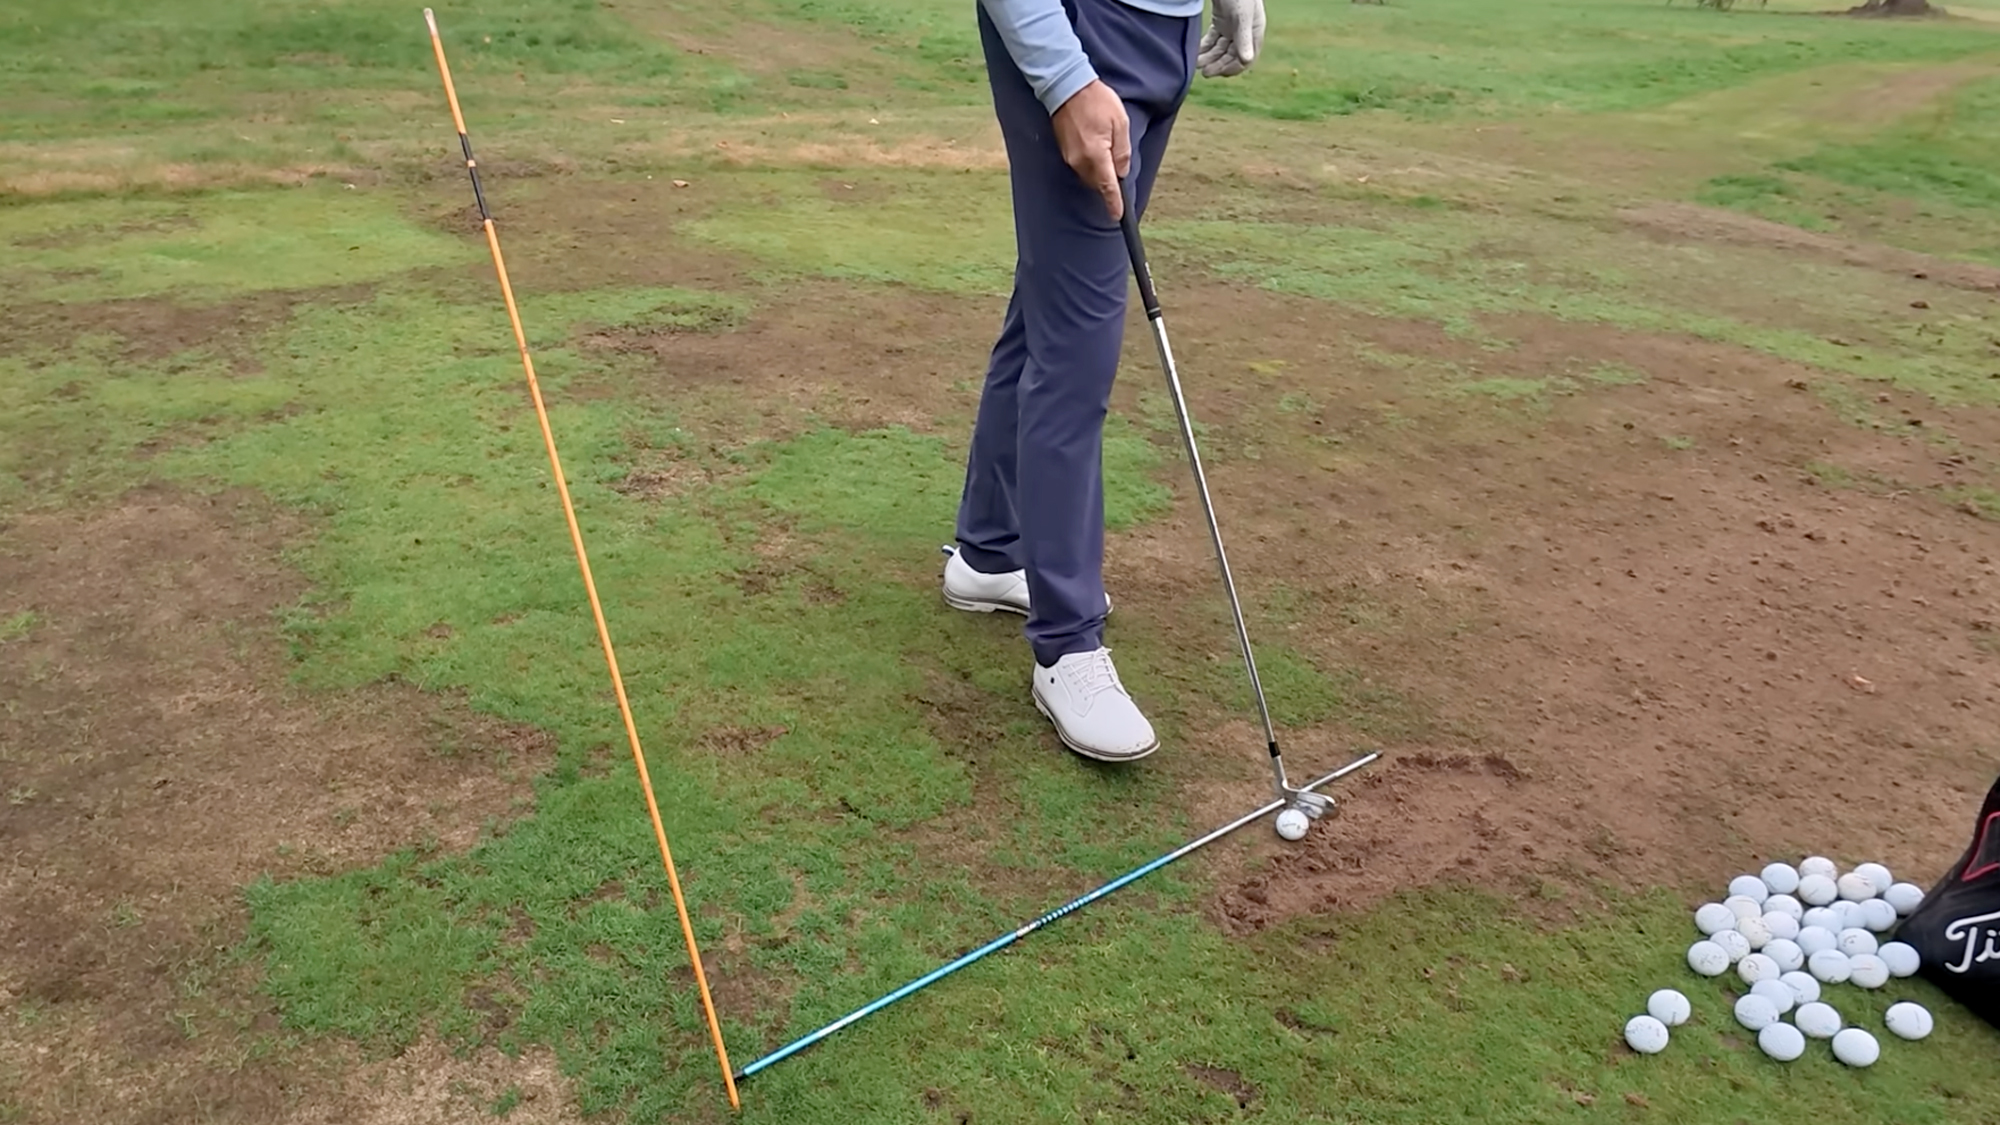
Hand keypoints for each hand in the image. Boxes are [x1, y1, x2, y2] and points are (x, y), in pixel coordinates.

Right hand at [1051, 79, 1130, 221]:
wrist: (1067, 86)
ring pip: (1088, 175)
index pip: (1107, 186)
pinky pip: (1079, 165)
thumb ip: (1122, 151)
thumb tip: (1121, 172)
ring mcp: (1069, 156)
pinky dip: (1089, 163)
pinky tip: (1094, 146)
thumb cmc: (1097, 101)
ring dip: (1099, 171)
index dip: (1113, 203)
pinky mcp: (1063, 150)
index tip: (1117, 216)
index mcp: (1096, 155)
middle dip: (1108, 181)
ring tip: (1106, 148)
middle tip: (1117, 163)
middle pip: (1097, 183)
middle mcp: (1080, 161)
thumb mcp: (1120, 123)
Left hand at [1198, 0, 1264, 77]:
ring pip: (1221, 49)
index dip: (1232, 68)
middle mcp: (1245, 32)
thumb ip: (1243, 38)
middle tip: (1203, 72)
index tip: (1216, 73)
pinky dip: (1205, 47)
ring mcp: (1233, 27)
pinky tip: (1196, 53)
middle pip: (1231, 55)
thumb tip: (1246, 60)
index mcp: (1254, 32)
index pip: (1246, 59)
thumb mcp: (1241, 17)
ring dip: (1210, 57)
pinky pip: (1213, 39)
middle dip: (1218, 64)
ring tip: (1196, 63)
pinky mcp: (1221, 21)